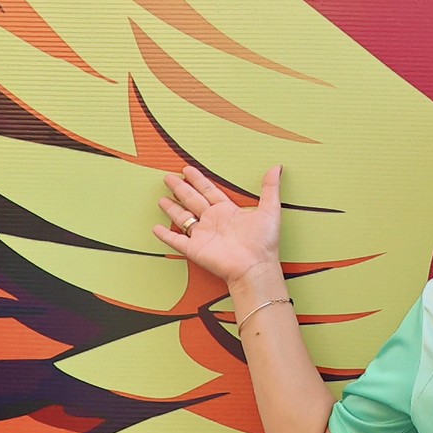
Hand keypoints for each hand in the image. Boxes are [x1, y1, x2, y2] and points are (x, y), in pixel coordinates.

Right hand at [155, 163, 282, 289]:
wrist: (255, 266)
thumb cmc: (264, 241)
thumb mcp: (270, 209)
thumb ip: (270, 187)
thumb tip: (276, 166)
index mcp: (227, 210)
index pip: (208, 190)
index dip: (198, 180)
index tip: (187, 169)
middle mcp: (212, 221)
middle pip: (192, 200)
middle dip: (180, 188)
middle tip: (167, 177)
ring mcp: (202, 235)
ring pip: (183, 217)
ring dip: (171, 208)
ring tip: (161, 199)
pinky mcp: (195, 249)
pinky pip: (176, 240)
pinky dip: (165, 235)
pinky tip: (156, 228)